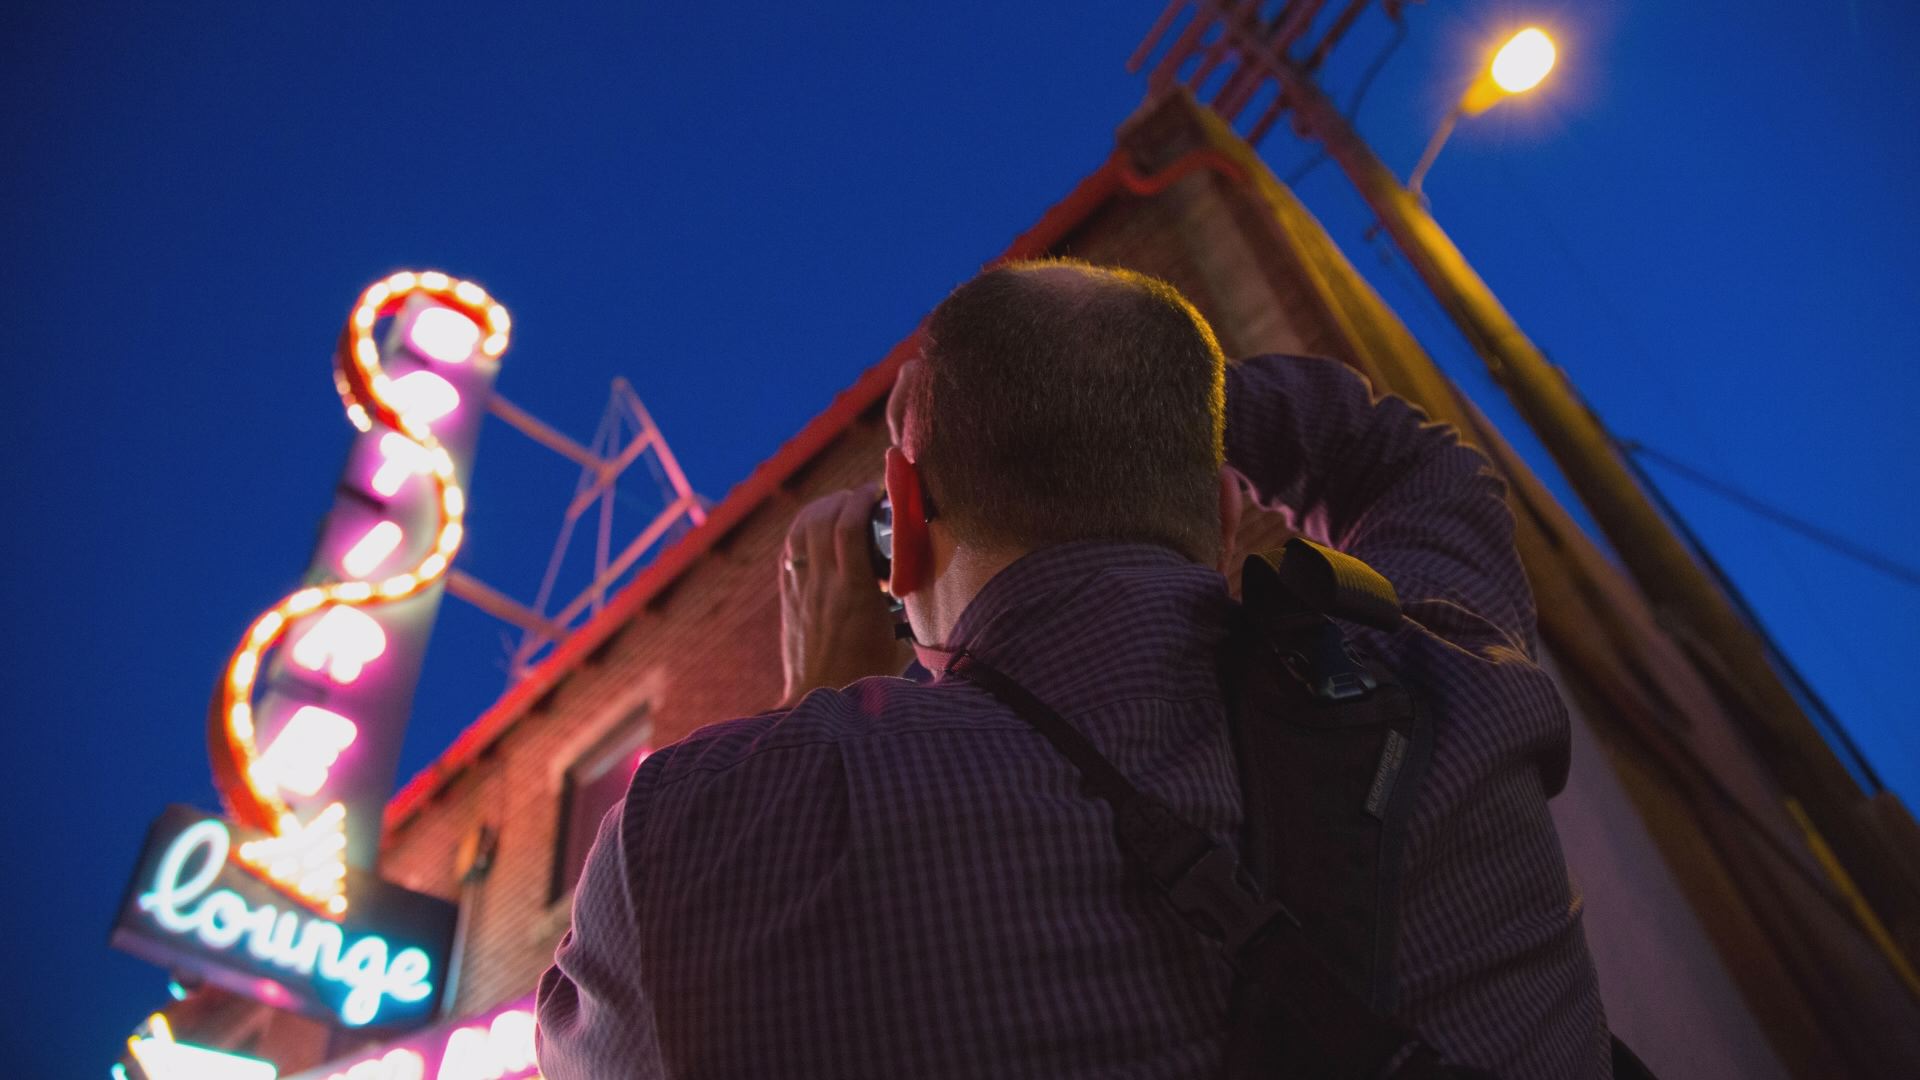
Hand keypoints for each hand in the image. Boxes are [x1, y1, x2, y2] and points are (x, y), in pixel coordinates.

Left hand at [779, 482, 902, 705]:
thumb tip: (928, 575)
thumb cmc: (867, 676)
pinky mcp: (789, 598)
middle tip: (862, 497)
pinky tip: (818, 530)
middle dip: (842, 498)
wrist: (821, 702)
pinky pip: (790, 551)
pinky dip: (803, 531)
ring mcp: (802, 591)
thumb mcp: (899, 638)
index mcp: (854, 594)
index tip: (877, 492)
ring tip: (840, 506)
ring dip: (820, 509)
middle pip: (822, 520)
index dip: (861, 500)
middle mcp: (823, 586)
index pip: (849, 527)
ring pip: (801, 531)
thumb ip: (911, 605)